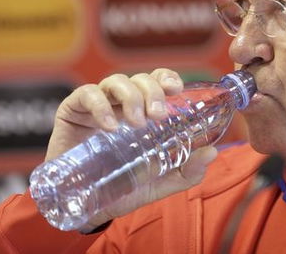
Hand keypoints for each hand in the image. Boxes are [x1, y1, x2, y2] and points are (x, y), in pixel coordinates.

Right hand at [42, 68, 217, 230]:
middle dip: (153, 91)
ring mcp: (97, 105)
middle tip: (158, 115)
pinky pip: (87, 95)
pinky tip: (109, 126)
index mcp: (143, 113)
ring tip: (137, 122)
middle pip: (140, 79)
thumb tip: (213, 152)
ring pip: (116, 81)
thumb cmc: (123, 188)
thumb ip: (187, 170)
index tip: (176, 89)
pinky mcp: (72, 111)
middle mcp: (122, 104)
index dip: (167, 78)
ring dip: (131, 97)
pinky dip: (100, 106)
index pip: (157, 82)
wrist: (84, 208)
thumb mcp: (160, 182)